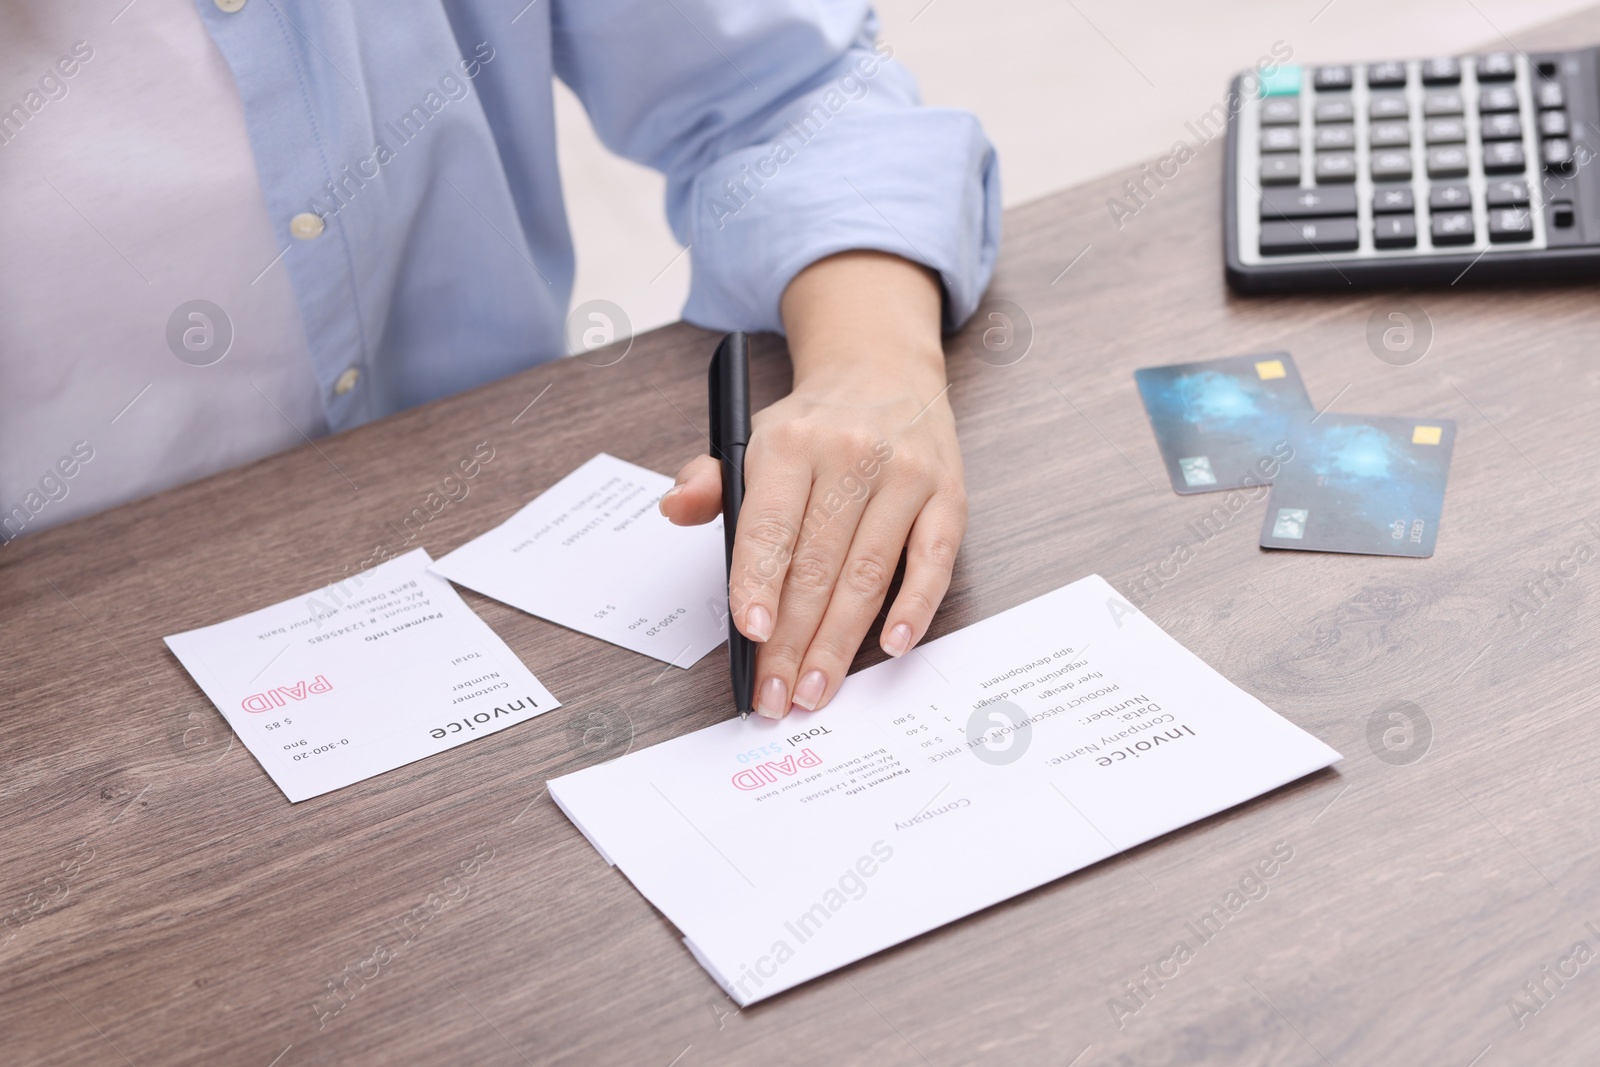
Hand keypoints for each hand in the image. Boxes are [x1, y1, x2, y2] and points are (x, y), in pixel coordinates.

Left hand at [660, 251, 966, 718]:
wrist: (885, 372)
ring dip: (840, 641)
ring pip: (869, 574)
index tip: (751, 634)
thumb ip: (712, 481)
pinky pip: (932, 562)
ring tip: (816, 689)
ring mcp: (905, 476)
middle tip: (776, 694)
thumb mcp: (753, 438)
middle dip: (793, 640)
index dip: (759, 583)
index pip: (771, 525)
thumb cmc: (813, 427)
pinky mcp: (948, 496)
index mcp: (792, 443)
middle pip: (818, 565)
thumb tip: (676, 507)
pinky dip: (914, 608)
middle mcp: (852, 454)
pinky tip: (891, 645)